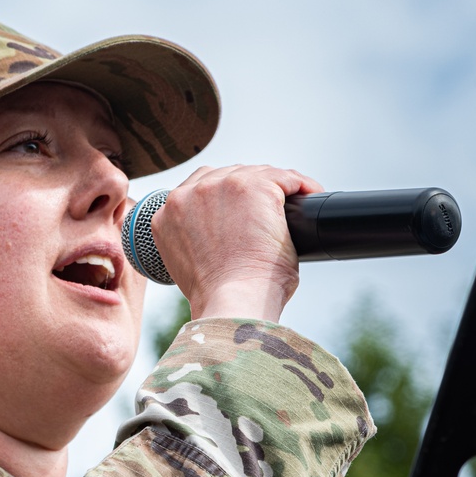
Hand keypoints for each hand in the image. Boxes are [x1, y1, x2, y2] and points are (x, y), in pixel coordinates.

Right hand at [149, 165, 322, 321]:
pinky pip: (283, 177)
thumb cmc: (218, 295)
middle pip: (226, 176)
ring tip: (295, 203)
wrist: (232, 302)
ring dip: (275, 186)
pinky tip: (308, 196)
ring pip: (255, 174)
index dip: (223, 198)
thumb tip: (224, 236)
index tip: (243, 212)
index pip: (197, 190)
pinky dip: (300, 185)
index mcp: (167, 215)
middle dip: (249, 190)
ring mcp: (219, 186)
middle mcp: (188, 195)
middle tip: (271, 212)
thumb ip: (195, 238)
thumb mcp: (188, 261)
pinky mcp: (253, 187)